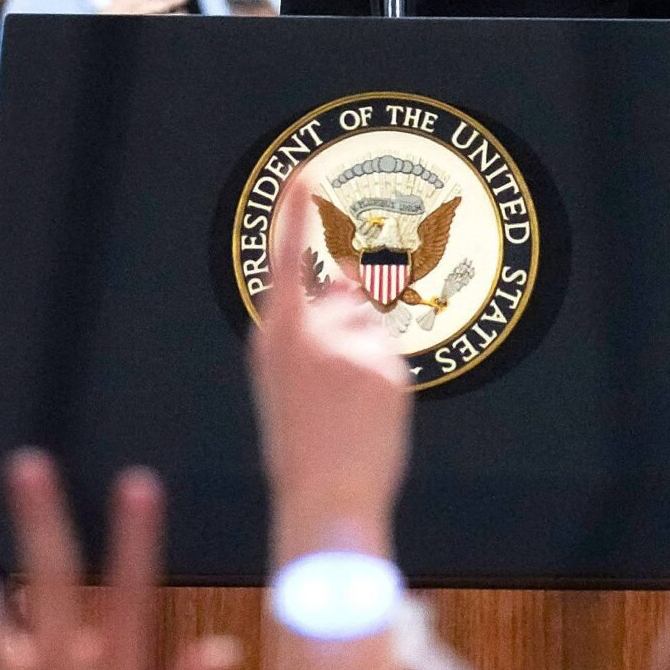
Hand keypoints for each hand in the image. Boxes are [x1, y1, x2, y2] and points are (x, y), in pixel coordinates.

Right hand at [251, 182, 412, 556]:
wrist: (324, 496)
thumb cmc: (306, 442)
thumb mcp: (294, 377)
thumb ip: (319, 325)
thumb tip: (357, 276)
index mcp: (275, 336)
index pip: (287, 261)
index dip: (296, 214)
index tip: (308, 172)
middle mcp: (307, 332)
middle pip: (352, 297)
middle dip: (357, 325)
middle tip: (345, 387)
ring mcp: (346, 347)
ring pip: (379, 328)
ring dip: (375, 358)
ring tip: (354, 409)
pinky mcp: (381, 366)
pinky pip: (395, 355)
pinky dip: (388, 381)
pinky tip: (370, 415)